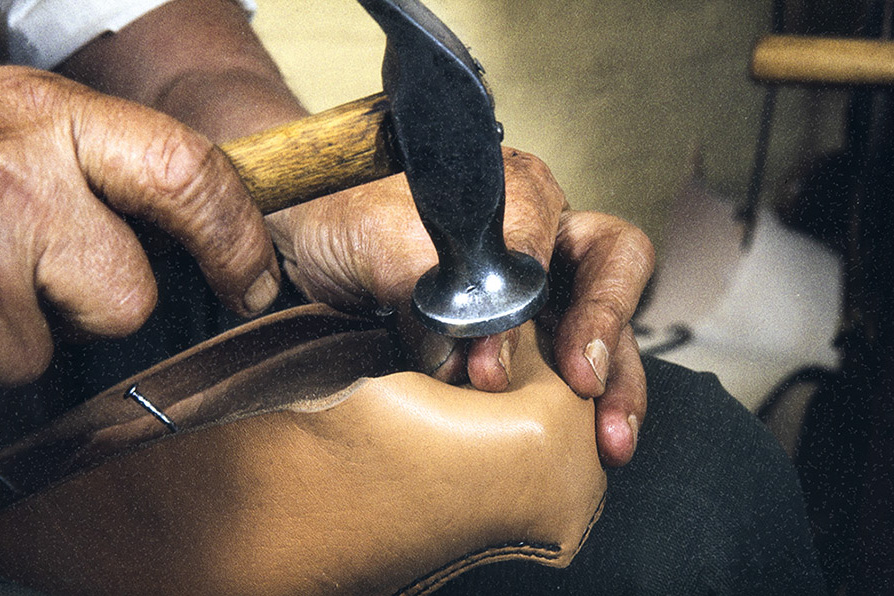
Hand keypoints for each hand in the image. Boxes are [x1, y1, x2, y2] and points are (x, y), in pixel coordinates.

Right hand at [0, 67, 278, 386]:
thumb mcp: (33, 135)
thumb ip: (108, 168)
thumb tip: (219, 230)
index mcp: (53, 117)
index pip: (185, 173)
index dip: (235, 241)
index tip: (252, 284)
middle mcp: (16, 175)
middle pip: (125, 297)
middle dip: (99, 309)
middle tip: (48, 278)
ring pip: (49, 346)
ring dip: (25, 331)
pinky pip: (9, 364)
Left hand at [267, 147, 653, 466]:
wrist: (306, 244)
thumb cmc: (342, 220)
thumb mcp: (374, 239)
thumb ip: (424, 287)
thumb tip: (461, 360)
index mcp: (513, 193)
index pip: (547, 238)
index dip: (526, 303)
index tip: (491, 361)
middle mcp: (540, 237)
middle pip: (611, 271)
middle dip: (608, 332)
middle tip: (590, 389)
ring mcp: (541, 291)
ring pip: (606, 328)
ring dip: (617, 385)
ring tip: (611, 439)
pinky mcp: (528, 343)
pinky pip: (574, 371)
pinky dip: (585, 410)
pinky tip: (589, 443)